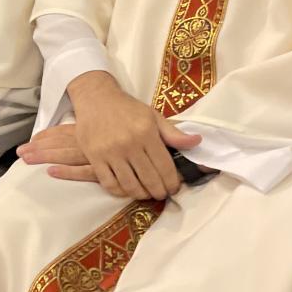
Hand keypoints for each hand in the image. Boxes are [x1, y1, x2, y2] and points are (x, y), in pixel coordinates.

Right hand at [17, 71, 201, 199]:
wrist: (95, 98)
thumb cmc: (127, 108)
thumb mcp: (153, 116)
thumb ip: (174, 133)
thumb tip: (197, 141)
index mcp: (146, 133)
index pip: (165, 167)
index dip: (172, 182)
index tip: (173, 188)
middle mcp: (129, 144)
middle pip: (149, 179)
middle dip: (159, 191)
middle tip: (161, 194)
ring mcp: (110, 152)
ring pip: (129, 185)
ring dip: (141, 194)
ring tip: (146, 193)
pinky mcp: (94, 157)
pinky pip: (109, 183)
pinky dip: (120, 192)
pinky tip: (126, 189)